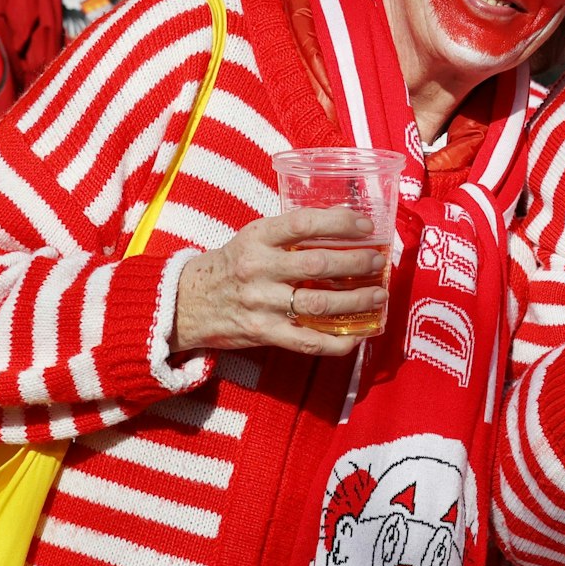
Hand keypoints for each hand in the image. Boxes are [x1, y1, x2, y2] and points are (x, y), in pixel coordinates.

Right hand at [170, 208, 387, 356]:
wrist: (186, 302)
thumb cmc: (231, 265)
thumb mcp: (253, 239)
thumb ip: (291, 233)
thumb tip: (343, 223)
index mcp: (257, 237)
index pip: (303, 223)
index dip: (339, 223)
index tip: (366, 225)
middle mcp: (259, 268)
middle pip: (317, 266)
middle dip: (356, 263)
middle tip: (378, 263)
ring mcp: (261, 303)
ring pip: (318, 305)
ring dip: (356, 302)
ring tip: (378, 296)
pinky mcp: (263, 332)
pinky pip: (307, 341)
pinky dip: (337, 342)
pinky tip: (357, 337)